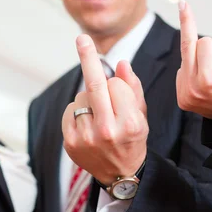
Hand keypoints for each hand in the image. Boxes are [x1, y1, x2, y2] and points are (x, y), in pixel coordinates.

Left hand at [62, 34, 147, 185]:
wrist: (120, 174)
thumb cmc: (133, 138)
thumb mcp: (142, 115)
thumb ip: (132, 88)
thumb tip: (121, 63)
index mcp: (129, 124)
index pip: (115, 85)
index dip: (115, 82)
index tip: (102, 60)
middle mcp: (108, 131)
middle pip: (94, 86)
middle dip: (88, 58)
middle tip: (81, 38)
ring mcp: (86, 138)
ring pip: (81, 97)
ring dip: (88, 98)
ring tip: (99, 115)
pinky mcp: (70, 142)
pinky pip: (69, 110)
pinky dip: (76, 110)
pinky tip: (86, 122)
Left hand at [176, 0, 211, 126]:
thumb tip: (201, 37)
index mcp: (208, 79)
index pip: (204, 42)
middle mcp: (191, 88)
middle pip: (189, 47)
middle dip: (207, 48)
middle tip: (196, 25)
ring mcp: (184, 96)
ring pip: (185, 59)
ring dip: (201, 62)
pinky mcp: (181, 99)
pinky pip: (182, 72)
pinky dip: (195, 72)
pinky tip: (208, 82)